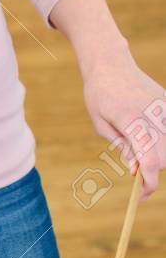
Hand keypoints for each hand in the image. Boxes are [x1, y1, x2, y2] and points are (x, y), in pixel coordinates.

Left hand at [82, 50, 165, 200]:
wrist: (110, 63)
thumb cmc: (99, 94)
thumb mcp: (101, 123)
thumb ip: (121, 146)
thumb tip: (136, 169)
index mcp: (131, 120)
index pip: (150, 160)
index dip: (149, 182)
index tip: (142, 194)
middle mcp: (152, 114)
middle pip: (164, 157)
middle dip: (152, 170)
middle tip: (137, 173)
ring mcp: (163, 108)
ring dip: (158, 155)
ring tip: (139, 147)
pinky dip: (162, 140)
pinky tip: (145, 132)